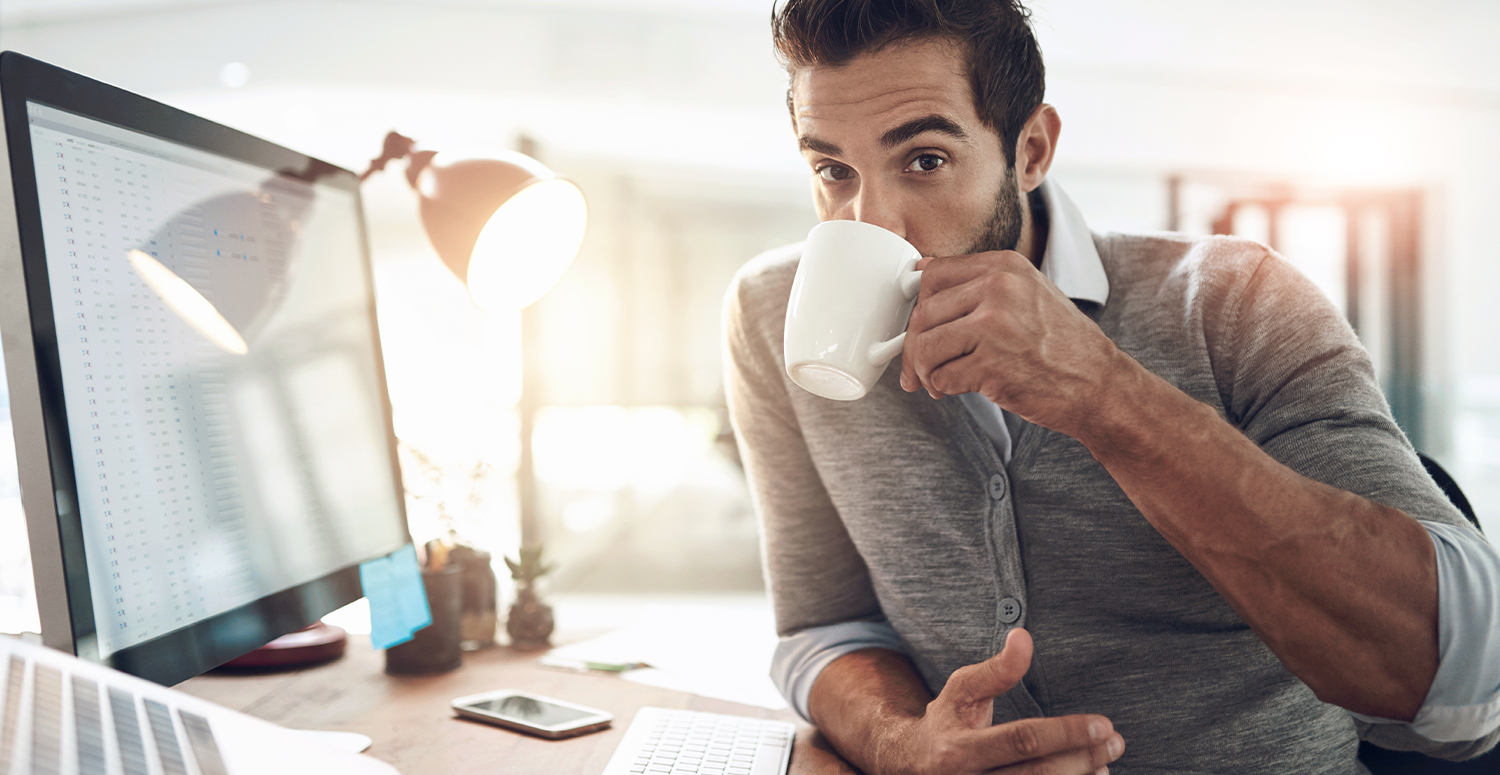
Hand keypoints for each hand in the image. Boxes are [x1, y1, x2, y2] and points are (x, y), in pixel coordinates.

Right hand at [879, 629, 1123, 774]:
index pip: (1022, 741)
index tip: (1103, 723)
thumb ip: (996, 669)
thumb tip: (1024, 637)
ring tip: (1107, 759)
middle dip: (1083, 757)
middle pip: (1038, 774)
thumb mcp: (962, 689)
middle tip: (1116, 740)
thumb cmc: (947, 720)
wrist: (914, 765)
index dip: (1065, 733)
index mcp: (959, 750)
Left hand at [898, 251, 1124, 433]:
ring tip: (938, 380)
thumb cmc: (1062, 345)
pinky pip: (941, 376)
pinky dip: (943, 387)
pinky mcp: (991, 365)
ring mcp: (994, 326)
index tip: (919, 326)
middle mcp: (999, 289)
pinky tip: (957, 388)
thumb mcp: (1026, 295)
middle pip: (923, 314)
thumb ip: (979, 285)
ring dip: (925, 370)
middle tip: (918, 366)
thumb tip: (921, 277)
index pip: (934, 275)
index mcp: (1005, 266)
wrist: (1098, 385)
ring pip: (925, 346)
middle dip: (914, 346)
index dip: (918, 305)